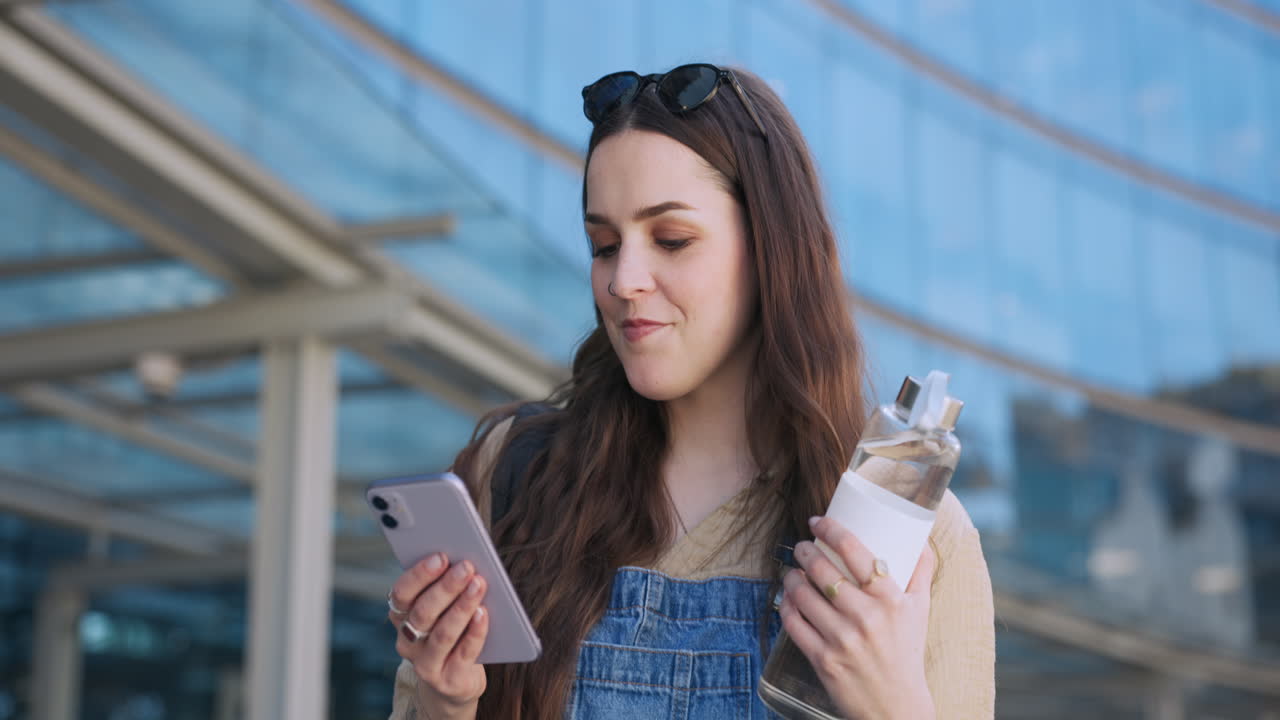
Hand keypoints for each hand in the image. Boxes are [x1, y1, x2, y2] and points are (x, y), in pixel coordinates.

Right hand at [389, 553, 489, 716]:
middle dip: (446, 587)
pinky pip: (463, 653)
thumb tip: (465, 562)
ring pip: (442, 633)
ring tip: (479, 585)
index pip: (401, 594)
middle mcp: (407, 641)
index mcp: (401, 617)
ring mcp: (425, 664)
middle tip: (467, 567)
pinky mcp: (448, 680)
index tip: (441, 556)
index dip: (419, 575)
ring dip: (462, 606)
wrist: (455, 681)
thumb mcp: (443, 611)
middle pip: (423, 611)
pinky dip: (475, 631)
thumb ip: (446, 589)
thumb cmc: (453, 633)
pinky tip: (484, 614)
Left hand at [779, 516, 936, 719]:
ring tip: (793, 571)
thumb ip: (922, 572)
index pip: (856, 551)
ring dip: (792, 576)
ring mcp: (842, 639)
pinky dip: (787, 606)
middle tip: (802, 547)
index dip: (831, 529)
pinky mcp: (822, 660)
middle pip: (823, 569)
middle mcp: (866, 617)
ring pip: (803, 594)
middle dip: (805, 551)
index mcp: (891, 600)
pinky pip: (794, 623)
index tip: (818, 521)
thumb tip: (922, 536)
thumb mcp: (921, 610)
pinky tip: (789, 598)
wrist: (896, 707)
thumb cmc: (907, 654)